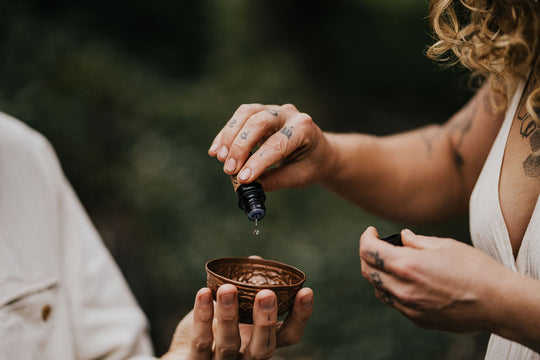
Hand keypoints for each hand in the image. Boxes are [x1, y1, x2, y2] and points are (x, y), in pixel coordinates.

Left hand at [161, 284, 313, 359]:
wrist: (179, 356)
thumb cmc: (212, 329)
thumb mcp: (232, 309)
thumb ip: (246, 289)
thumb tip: (256, 261)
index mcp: (260, 342)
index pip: (289, 335)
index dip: (300, 316)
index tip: (306, 291)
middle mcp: (246, 357)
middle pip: (263, 348)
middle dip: (266, 321)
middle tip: (266, 294)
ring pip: (229, 344)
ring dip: (229, 315)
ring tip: (228, 288)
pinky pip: (201, 341)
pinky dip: (202, 316)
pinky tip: (204, 292)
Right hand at [208, 104, 330, 190]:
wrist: (317, 150)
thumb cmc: (310, 164)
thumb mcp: (299, 177)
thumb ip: (275, 180)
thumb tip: (249, 186)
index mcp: (303, 128)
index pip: (277, 144)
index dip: (258, 161)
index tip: (243, 178)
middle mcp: (288, 114)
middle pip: (259, 122)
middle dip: (240, 146)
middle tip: (229, 169)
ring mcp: (273, 110)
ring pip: (246, 114)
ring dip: (229, 136)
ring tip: (220, 158)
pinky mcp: (260, 112)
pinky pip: (239, 118)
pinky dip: (225, 134)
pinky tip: (216, 151)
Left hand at [359, 226, 513, 332]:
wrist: (498, 303)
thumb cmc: (475, 269)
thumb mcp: (445, 245)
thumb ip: (417, 241)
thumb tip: (403, 237)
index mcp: (407, 265)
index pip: (369, 251)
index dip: (366, 238)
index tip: (371, 232)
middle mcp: (402, 288)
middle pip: (367, 270)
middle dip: (367, 255)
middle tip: (377, 245)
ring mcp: (409, 307)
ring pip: (378, 289)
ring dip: (378, 274)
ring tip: (392, 264)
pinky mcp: (417, 319)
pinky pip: (394, 303)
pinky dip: (392, 290)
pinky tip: (406, 281)